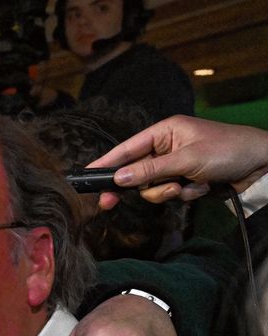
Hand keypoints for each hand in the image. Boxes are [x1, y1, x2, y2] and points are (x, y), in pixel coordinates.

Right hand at [89, 116, 267, 208]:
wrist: (262, 165)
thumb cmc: (228, 151)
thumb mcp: (187, 160)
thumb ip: (151, 170)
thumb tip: (119, 179)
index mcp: (165, 131)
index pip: (127, 148)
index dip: (106, 162)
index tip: (85, 175)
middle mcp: (166, 147)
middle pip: (136, 172)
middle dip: (141, 185)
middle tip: (108, 204)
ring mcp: (175, 165)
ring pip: (152, 187)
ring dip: (167, 192)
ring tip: (187, 187)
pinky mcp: (185, 180)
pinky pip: (170, 193)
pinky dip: (184, 194)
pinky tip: (202, 187)